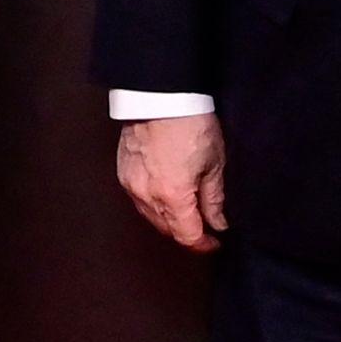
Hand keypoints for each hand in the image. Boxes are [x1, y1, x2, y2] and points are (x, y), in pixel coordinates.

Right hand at [117, 109, 226, 250]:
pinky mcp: (122, 172)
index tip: (215, 242)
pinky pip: (139, 200)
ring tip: (187, 211)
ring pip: (151, 216)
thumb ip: (214, 199)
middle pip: (167, 229)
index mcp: (172, 196)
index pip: (187, 235)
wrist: (160, 97)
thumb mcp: (214, 164)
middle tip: (206, 228)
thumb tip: (218, 222)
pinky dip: (154, 204)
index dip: (203, 244)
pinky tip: (166, 196)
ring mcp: (130, 184)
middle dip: (187, 232)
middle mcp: (147, 195)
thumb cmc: (190, 125)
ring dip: (169, 220)